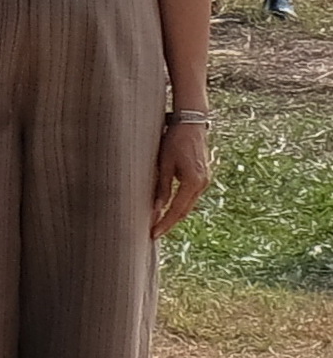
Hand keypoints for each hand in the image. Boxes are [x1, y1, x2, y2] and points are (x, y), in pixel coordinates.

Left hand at [154, 119, 213, 237]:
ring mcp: (204, 180)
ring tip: (158, 224)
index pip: (177, 209)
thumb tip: (157, 208)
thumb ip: (162, 186)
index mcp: (193, 182)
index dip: (165, 223)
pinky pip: (189, 196)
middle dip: (169, 223)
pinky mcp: (201, 176)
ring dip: (174, 215)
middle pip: (184, 210)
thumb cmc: (175, 139)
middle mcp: (202, 184)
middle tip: (154, 233)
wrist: (191, 123)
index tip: (153, 233)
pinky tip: (168, 209)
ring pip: (188, 204)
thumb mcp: (164, 162)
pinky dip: (179, 204)